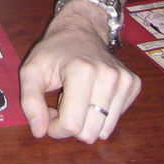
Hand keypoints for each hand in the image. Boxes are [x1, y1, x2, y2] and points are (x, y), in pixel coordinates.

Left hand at [19, 11, 140, 143]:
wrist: (81, 30)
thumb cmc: (53, 52)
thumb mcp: (31, 71)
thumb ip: (30, 101)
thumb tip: (40, 132)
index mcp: (82, 71)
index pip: (72, 125)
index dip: (55, 127)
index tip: (49, 112)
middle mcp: (109, 76)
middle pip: (90, 134)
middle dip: (71, 127)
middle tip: (63, 105)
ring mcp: (125, 80)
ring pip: (104, 131)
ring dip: (86, 122)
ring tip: (76, 99)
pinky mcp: (134, 85)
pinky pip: (115, 121)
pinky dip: (101, 115)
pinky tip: (91, 96)